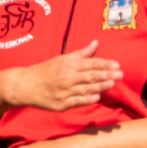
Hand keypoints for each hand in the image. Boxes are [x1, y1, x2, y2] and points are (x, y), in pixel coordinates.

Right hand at [7, 39, 122, 112]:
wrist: (25, 85)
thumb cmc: (46, 71)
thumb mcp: (62, 59)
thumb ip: (81, 54)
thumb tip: (96, 43)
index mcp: (68, 65)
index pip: (90, 64)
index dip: (104, 64)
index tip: (117, 65)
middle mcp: (66, 77)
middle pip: (90, 76)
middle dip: (107, 75)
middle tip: (121, 74)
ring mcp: (64, 92)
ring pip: (86, 89)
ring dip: (101, 86)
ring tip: (113, 84)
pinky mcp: (61, 104)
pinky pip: (77, 101)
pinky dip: (88, 98)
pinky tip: (98, 96)